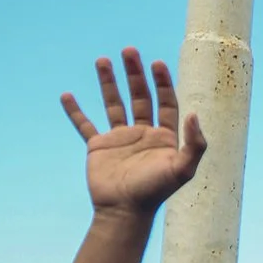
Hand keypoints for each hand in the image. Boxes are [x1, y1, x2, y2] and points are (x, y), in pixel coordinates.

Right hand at [60, 49, 206, 214]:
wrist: (124, 211)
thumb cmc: (154, 192)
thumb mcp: (182, 169)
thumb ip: (194, 143)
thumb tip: (194, 114)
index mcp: (164, 138)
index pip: (166, 103)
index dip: (163, 83)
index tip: (156, 63)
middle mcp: (143, 135)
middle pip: (140, 97)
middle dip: (135, 74)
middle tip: (129, 51)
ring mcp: (120, 140)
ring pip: (114, 104)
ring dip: (109, 82)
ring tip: (102, 59)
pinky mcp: (98, 147)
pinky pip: (84, 125)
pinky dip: (75, 111)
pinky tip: (68, 96)